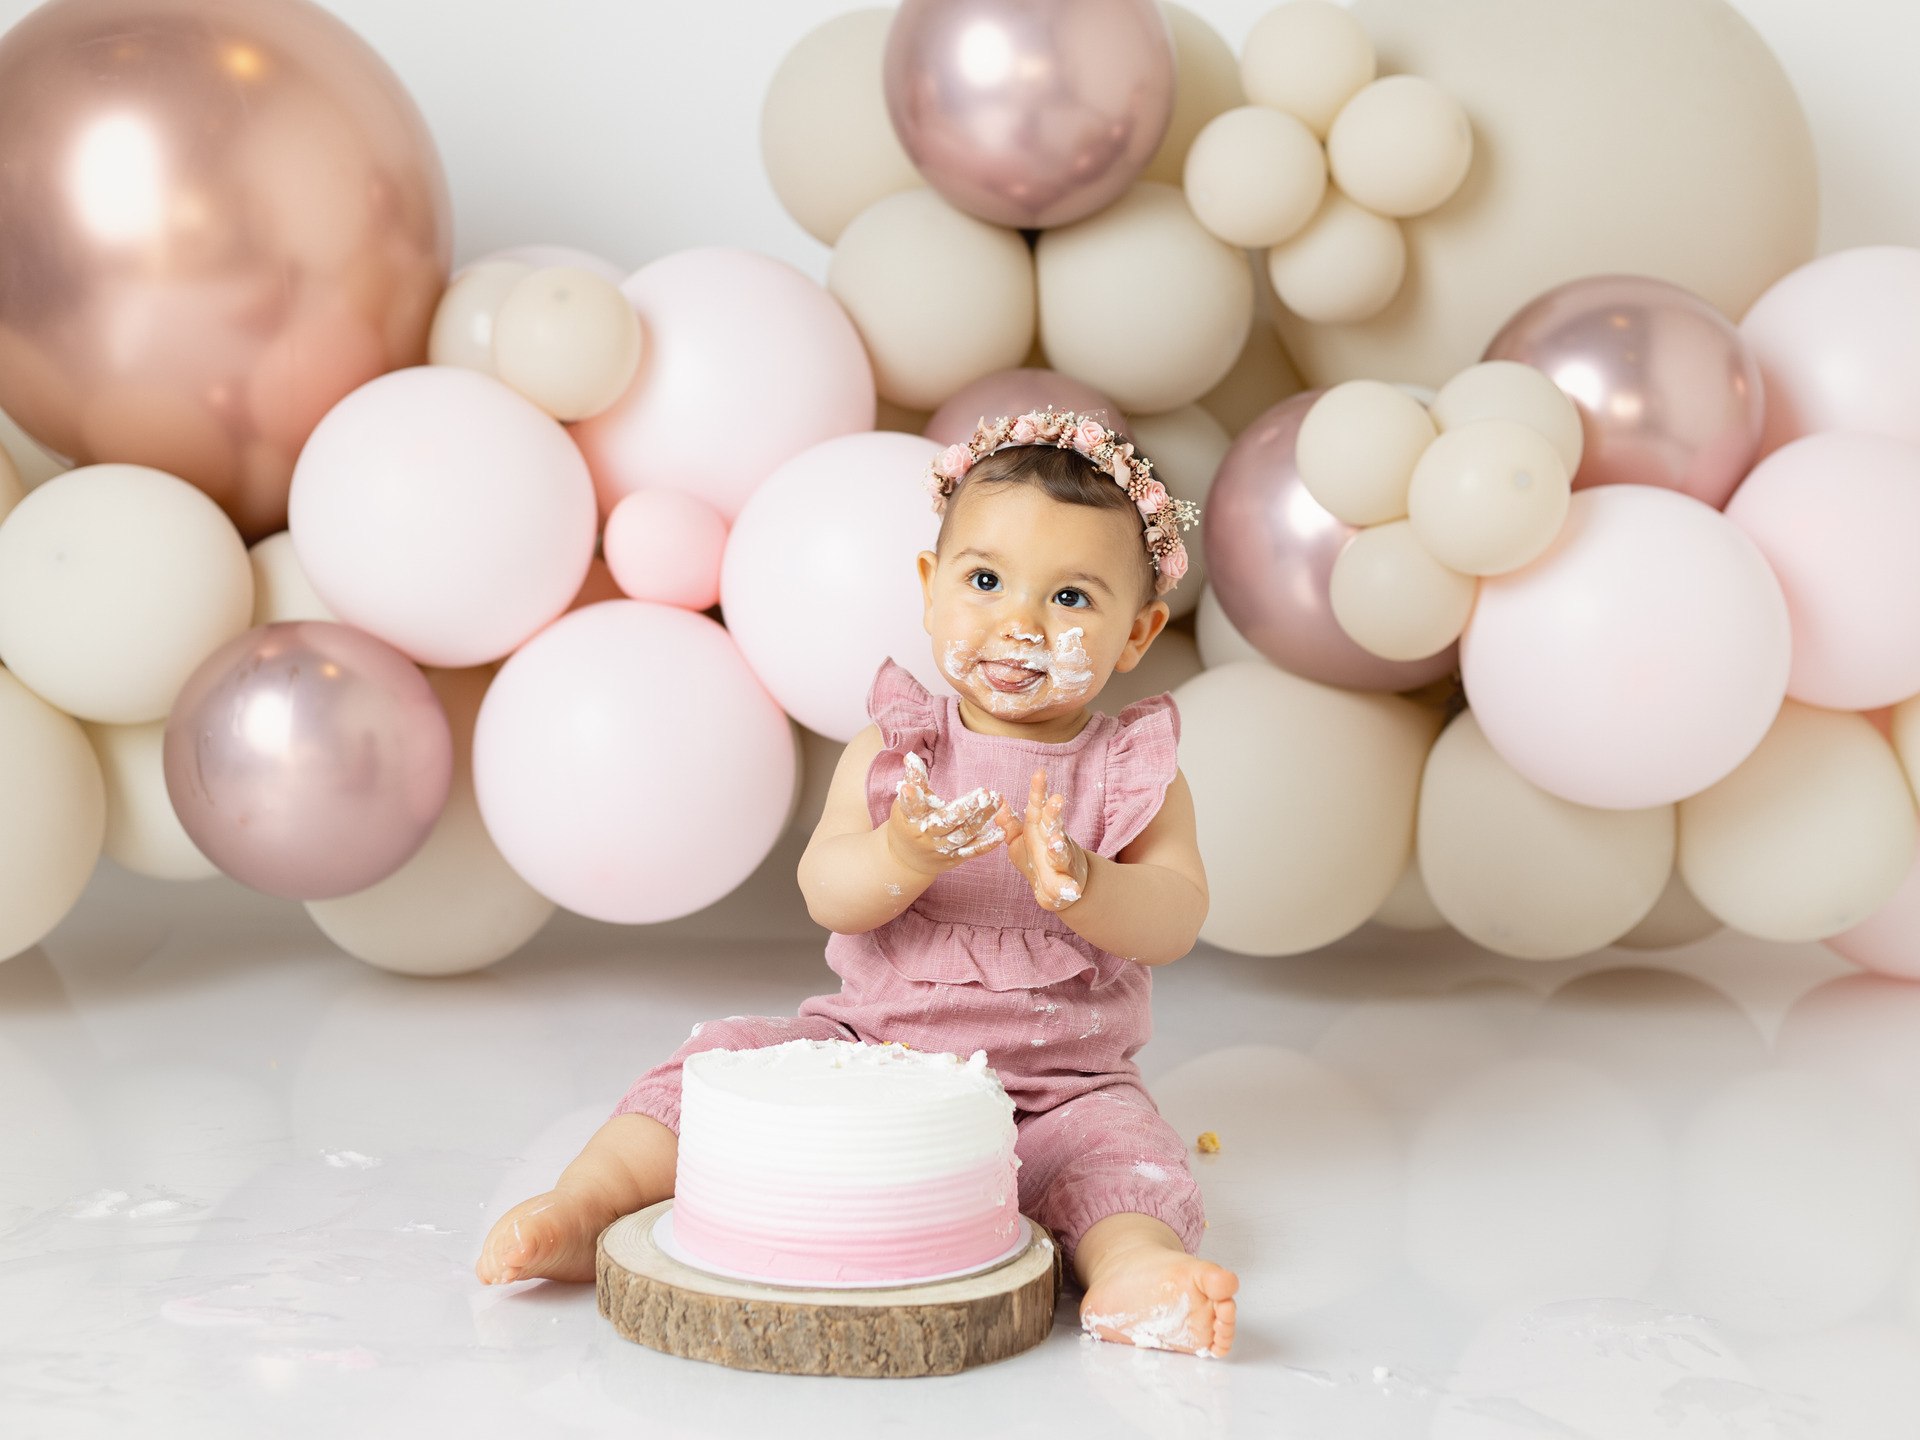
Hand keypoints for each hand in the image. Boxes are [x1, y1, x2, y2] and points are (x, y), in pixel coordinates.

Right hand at [886, 752, 1008, 875]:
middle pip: (945, 821)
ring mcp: (940, 848)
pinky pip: (972, 851)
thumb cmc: (907, 823)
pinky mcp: (953, 858)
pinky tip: (1001, 831)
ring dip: (982, 818)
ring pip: (963, 834)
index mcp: (910, 819)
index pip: (911, 806)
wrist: (907, 860)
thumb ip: (913, 781)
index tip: (908, 787)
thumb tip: (910, 757)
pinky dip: (987, 843)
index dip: (910, 797)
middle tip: (983, 793)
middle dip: (964, 808)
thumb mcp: (904, 804)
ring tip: (997, 801)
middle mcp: (925, 835)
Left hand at [1004, 769, 1088, 910]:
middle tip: (1056, 800)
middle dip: (1054, 813)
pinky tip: (1073, 890)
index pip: (1038, 806)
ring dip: (1059, 847)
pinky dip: (1070, 888)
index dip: (1038, 791)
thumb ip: (1008, 824)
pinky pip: (1067, 886)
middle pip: (1053, 824)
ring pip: (1061, 852)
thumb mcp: (1019, 840)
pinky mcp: (1065, 883)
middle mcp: (1052, 840)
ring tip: (1056, 842)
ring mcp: (1061, 861)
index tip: (1039, 773)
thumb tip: (997, 803)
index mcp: (1039, 828)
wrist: (1061, 886)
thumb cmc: (1038, 858)